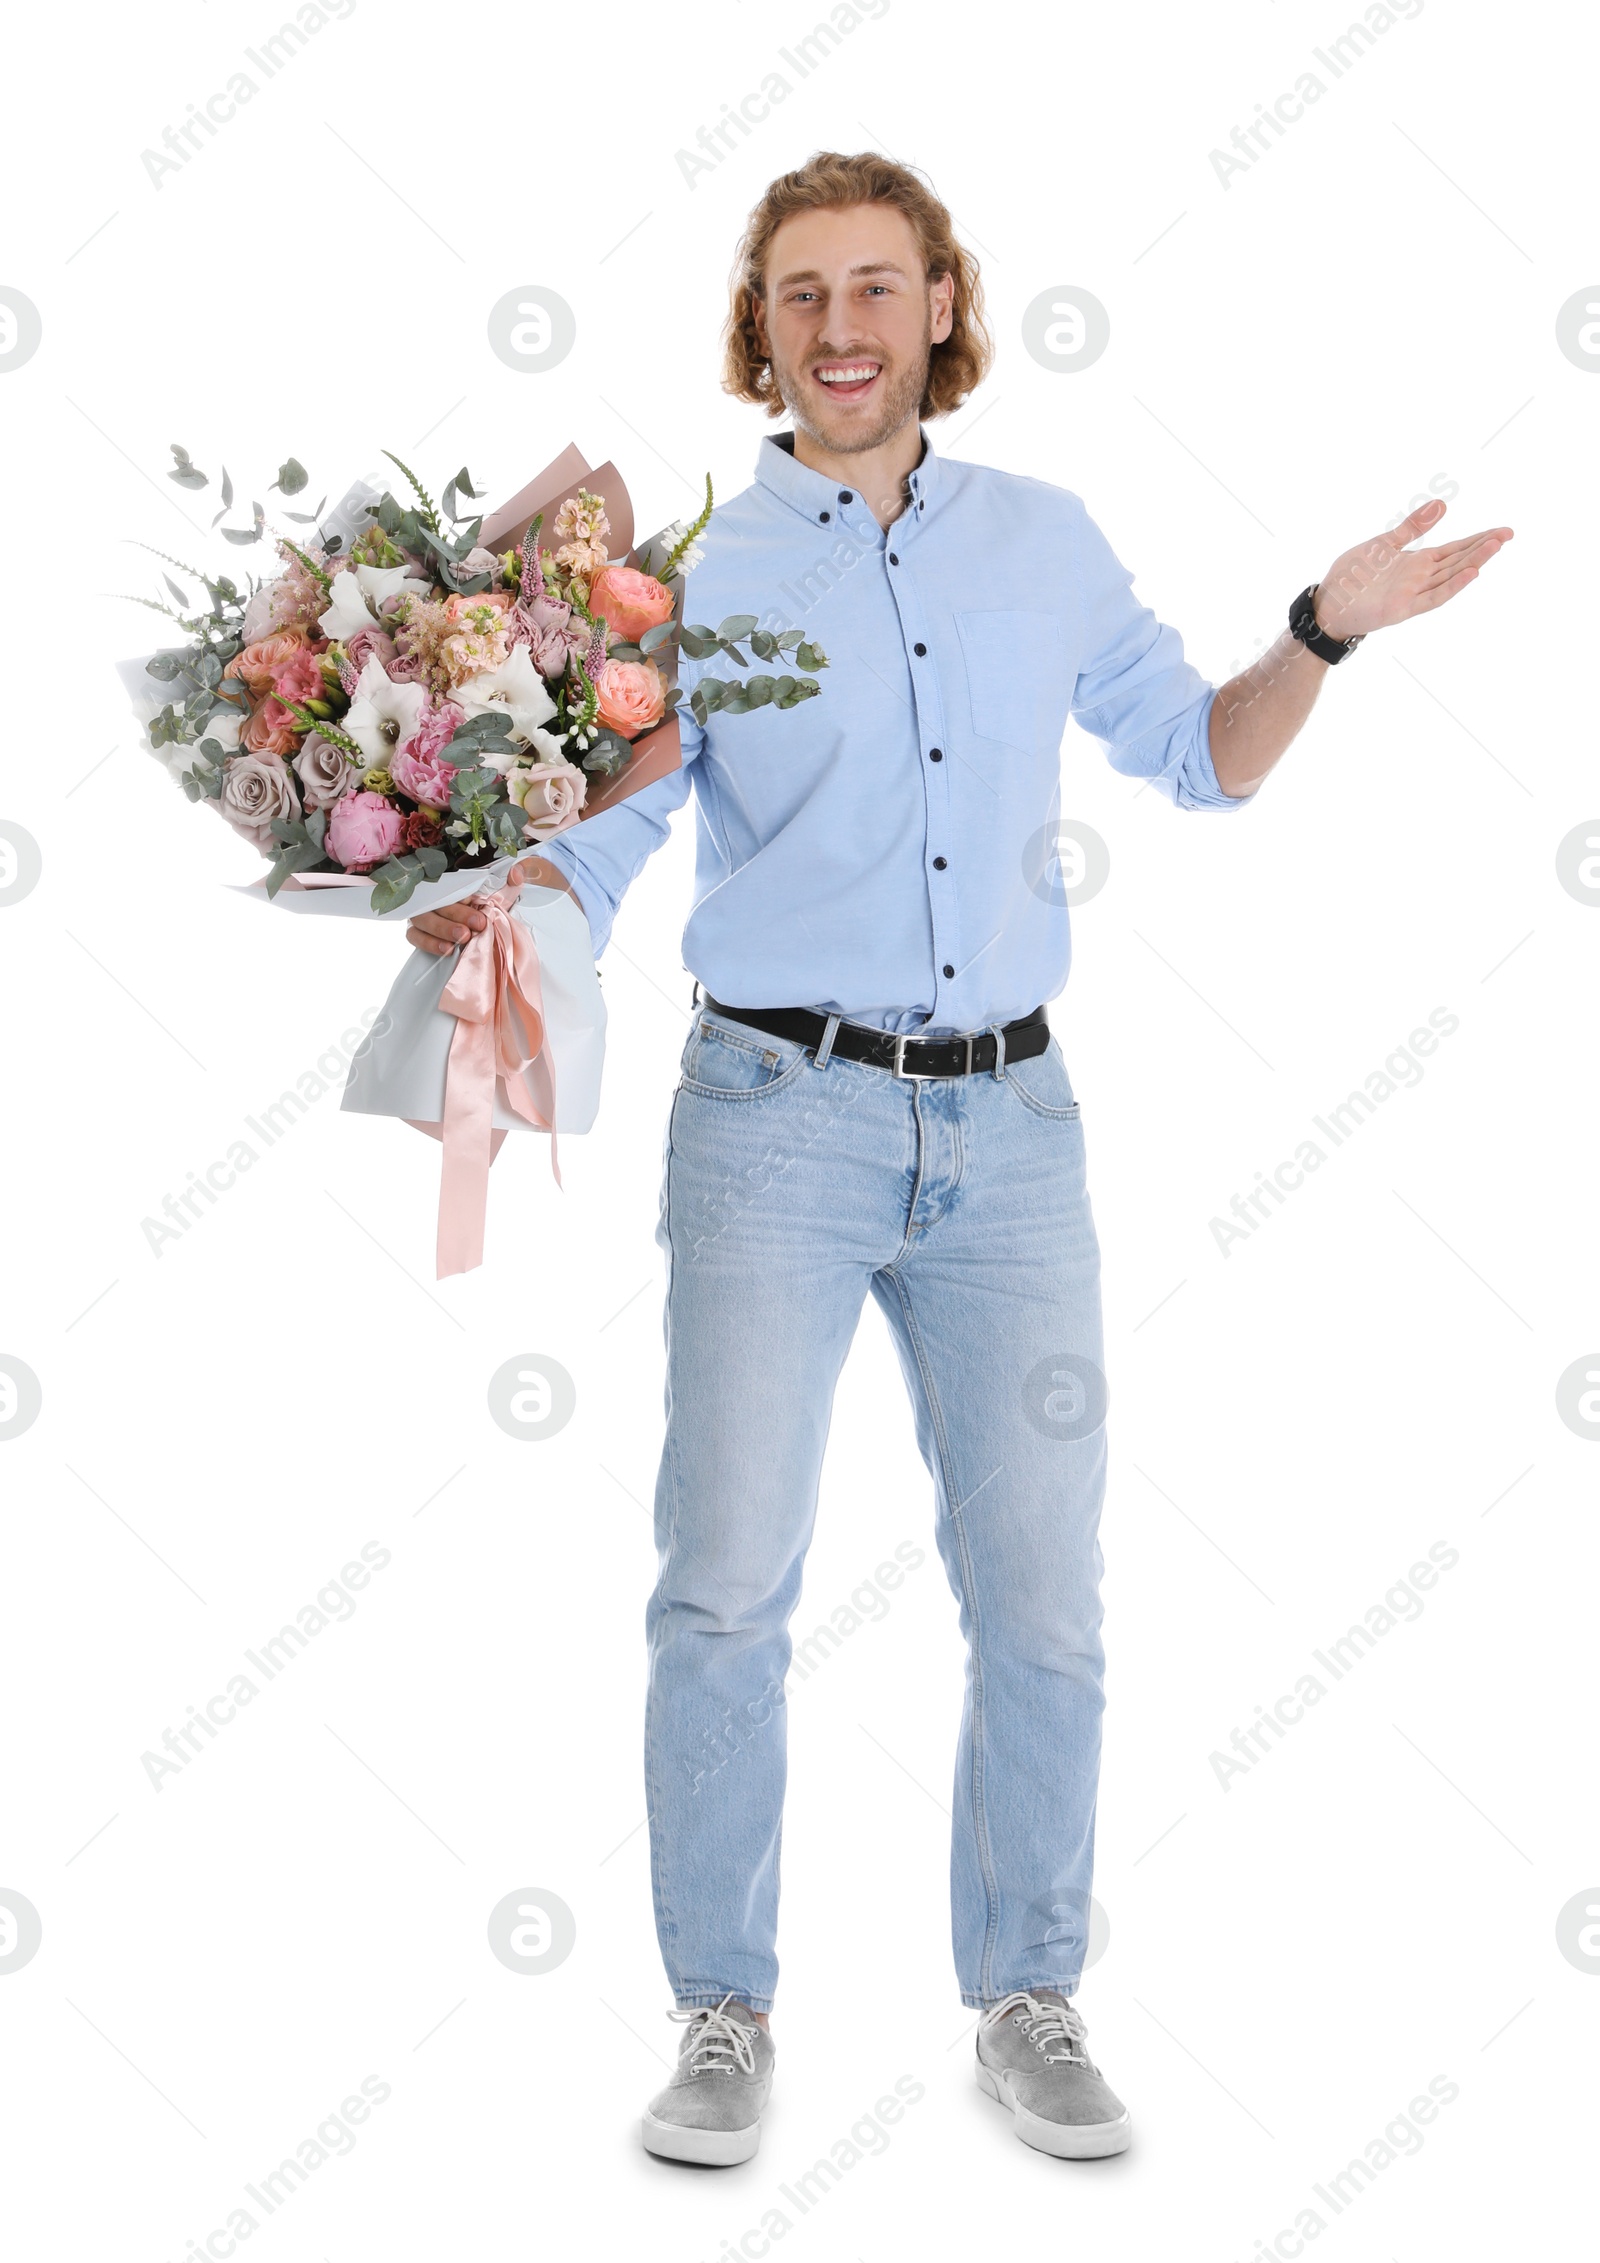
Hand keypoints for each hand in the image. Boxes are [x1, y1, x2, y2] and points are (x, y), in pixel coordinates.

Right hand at [402, 856, 576, 958]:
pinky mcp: (416, 932)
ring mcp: (423, 913)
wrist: (483, 929)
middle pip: (438, 902)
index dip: (465, 900)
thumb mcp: (502, 893)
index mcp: (454, 883)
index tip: (483, 913)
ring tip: (463, 939)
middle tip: (477, 926)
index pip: (452, 885)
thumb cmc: (488, 908)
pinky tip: (447, 950)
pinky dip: (429, 943)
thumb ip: (511, 880)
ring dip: (442, 929)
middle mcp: (435, 896)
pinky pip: (416, 936)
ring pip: (423, 919)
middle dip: (458, 915)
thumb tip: (516, 874)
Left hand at [1314, 499, 1512, 641]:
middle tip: (1508, 534)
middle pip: (1459, 560)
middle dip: (1484, 547)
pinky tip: (1471, 573)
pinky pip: (1433, 597)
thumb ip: (1414, 527)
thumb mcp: (1385, 543)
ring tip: (1496, 546)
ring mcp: (1414, 593)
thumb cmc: (1355, 575)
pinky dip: (1452, 586)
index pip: (1456, 548)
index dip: (1479, 539)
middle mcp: (1422, 577)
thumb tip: (1442, 503)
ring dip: (1474, 562)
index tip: (1503, 530)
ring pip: (1451, 576)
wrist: (1329, 602)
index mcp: (1419, 561)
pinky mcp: (1404, 608)